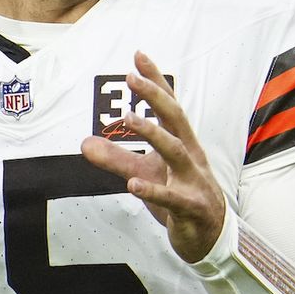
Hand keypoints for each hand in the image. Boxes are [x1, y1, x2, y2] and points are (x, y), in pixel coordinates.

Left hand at [80, 52, 226, 263]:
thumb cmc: (180, 196)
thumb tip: (83, 143)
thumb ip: (116, 158)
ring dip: (153, 134)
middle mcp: (190, 156)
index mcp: (183, 143)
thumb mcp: (146, 173)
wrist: (211, 237)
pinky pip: (172, 198)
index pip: (169, 106)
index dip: (155, 81)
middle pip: (175, 120)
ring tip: (128, 119)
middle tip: (131, 78)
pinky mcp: (191, 209)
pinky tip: (133, 184)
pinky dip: (154, 191)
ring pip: (175, 152)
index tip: (138, 56)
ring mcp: (193, 181)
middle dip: (154, 97)